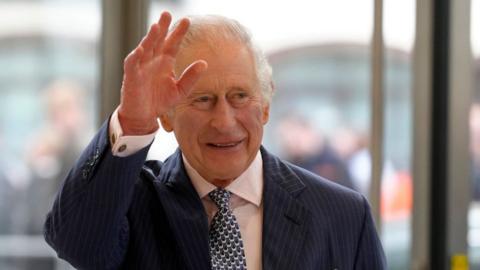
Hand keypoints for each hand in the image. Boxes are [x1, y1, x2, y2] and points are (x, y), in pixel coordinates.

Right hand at [117, 11, 207, 134]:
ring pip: (145, 48)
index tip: (187, 21)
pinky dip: (136, 56)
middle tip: (167, 13)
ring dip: (150, 37)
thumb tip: (204, 63)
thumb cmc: (160, 101)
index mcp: (165, 62)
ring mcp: (141, 67)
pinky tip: (141, 48)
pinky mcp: (131, 77)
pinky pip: (132, 64)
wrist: (144, 116)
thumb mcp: (180, 90)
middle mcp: (153, 61)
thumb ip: (191, 77)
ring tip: (156, 26)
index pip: (172, 44)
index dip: (178, 33)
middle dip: (162, 27)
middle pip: (158, 41)